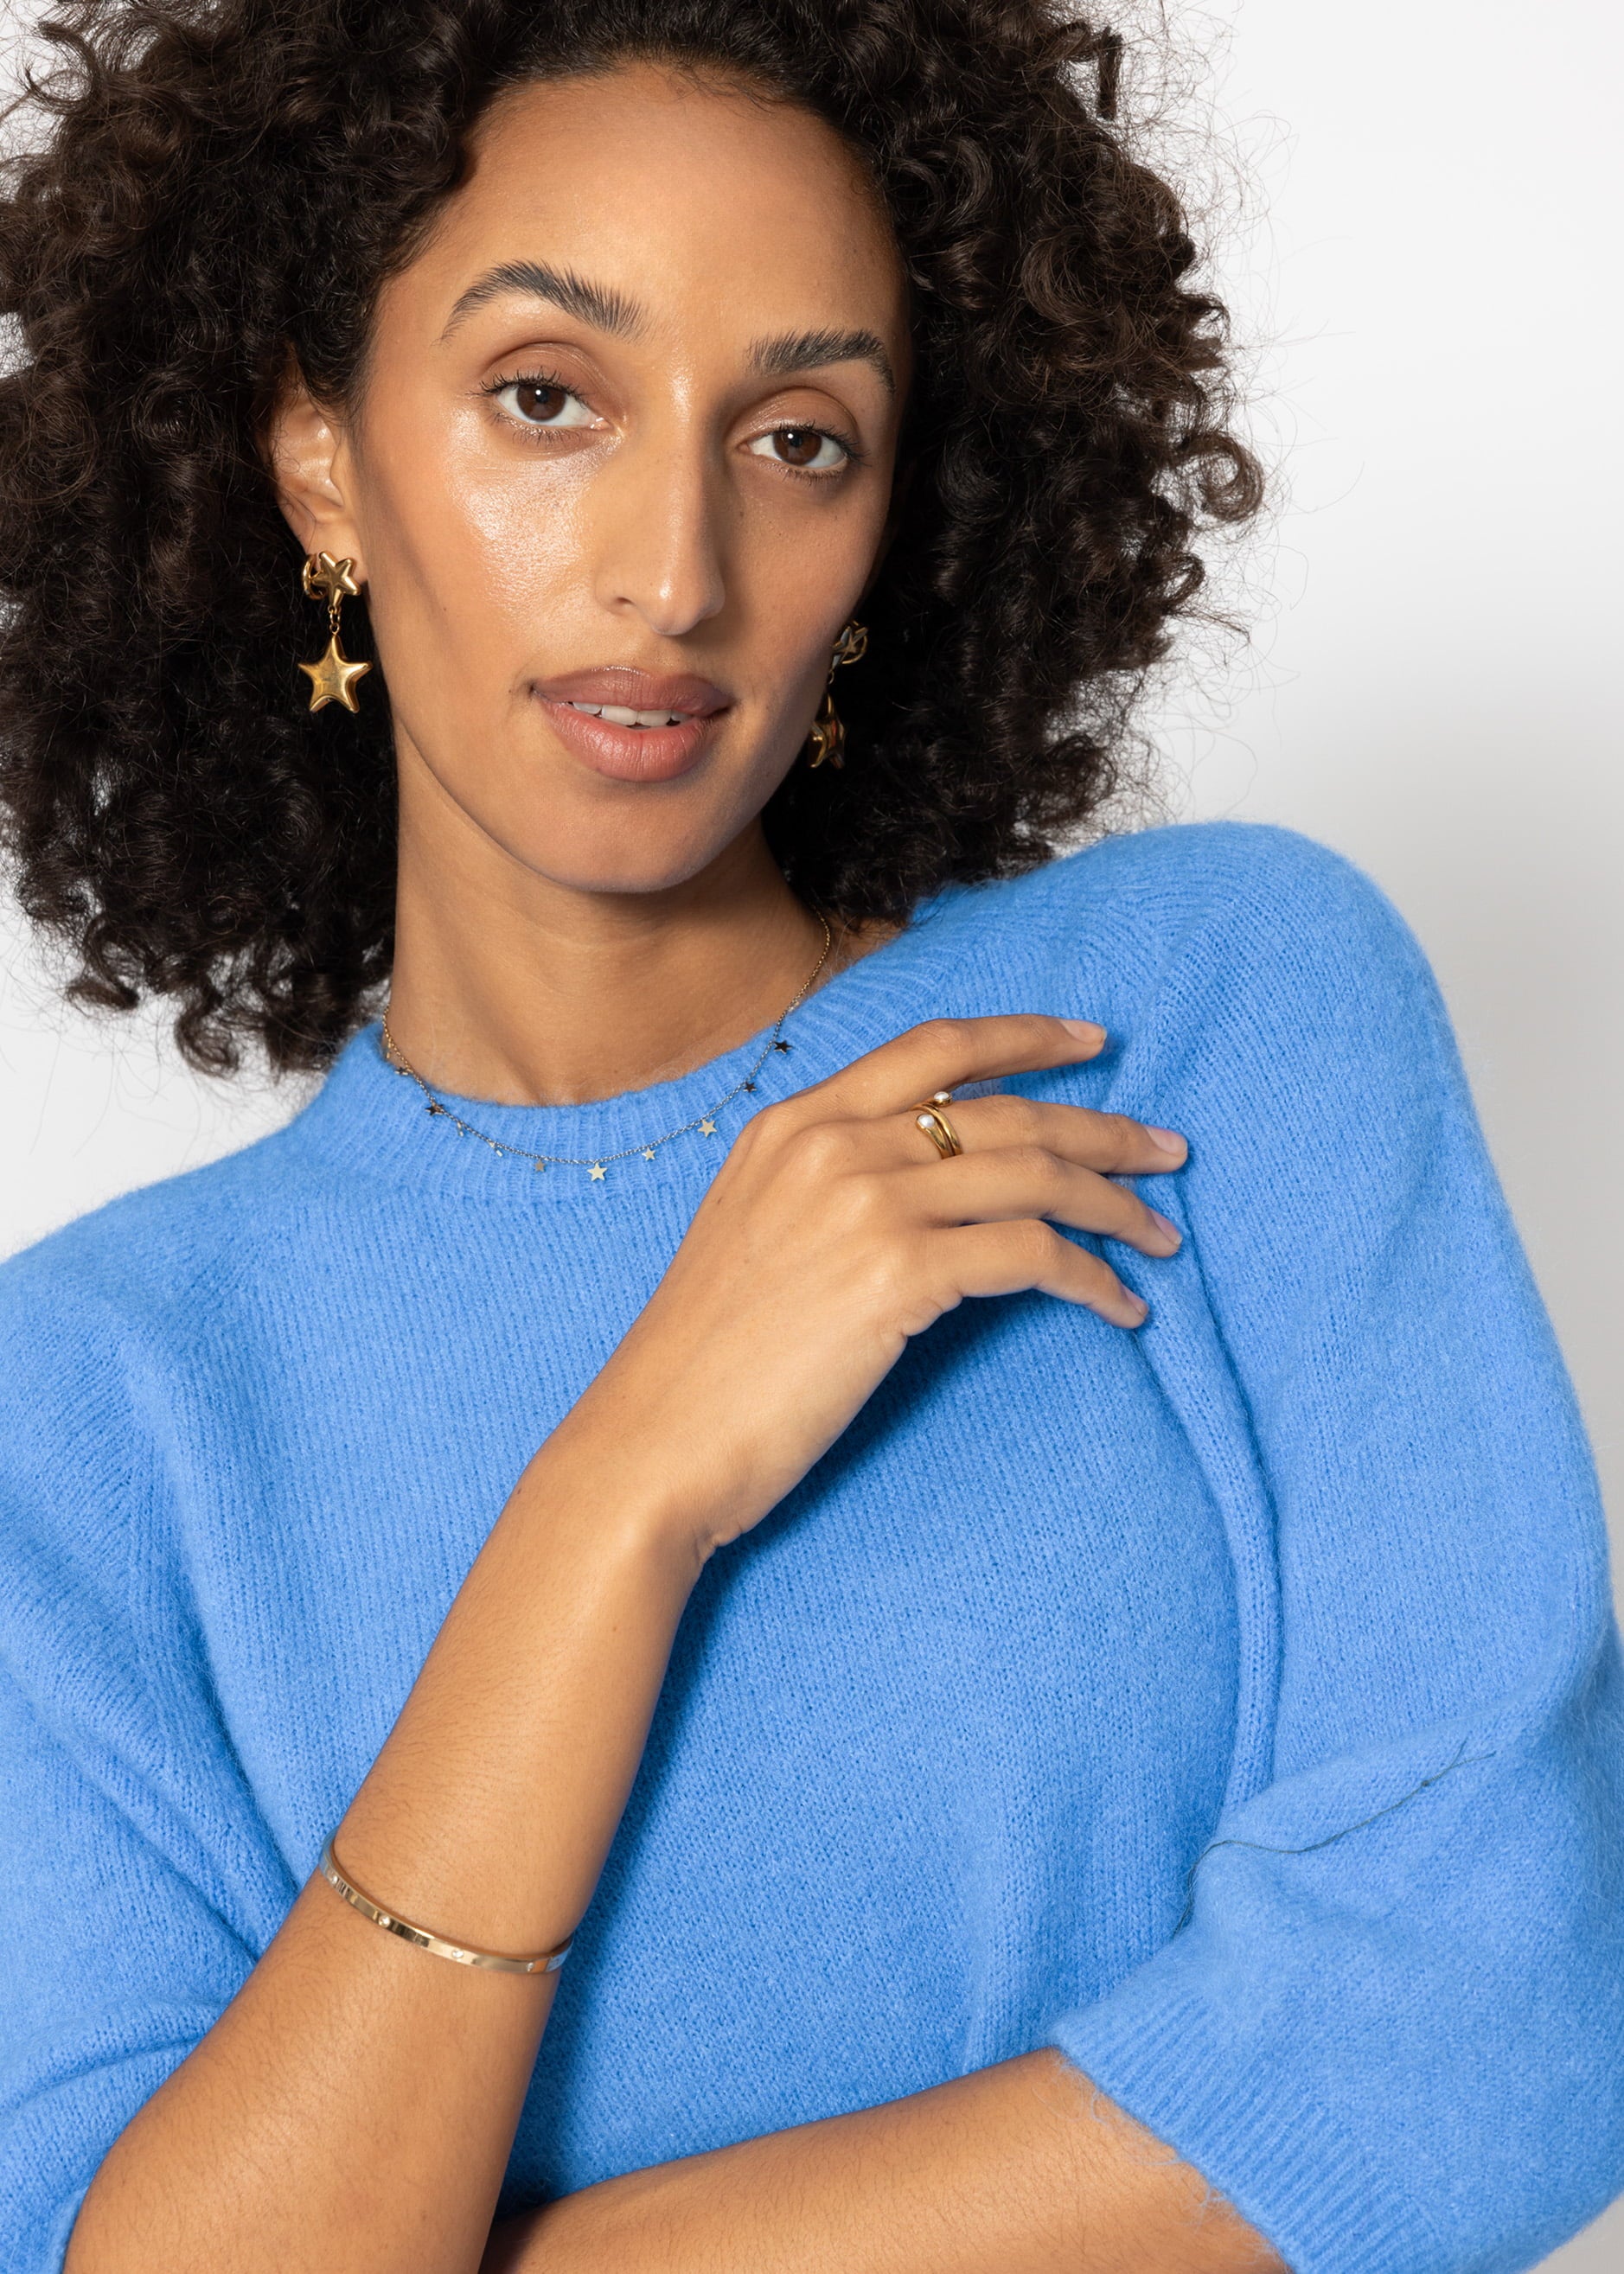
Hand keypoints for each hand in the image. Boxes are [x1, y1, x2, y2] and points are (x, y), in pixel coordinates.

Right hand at [556, 1015, 1187, 1559]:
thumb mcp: (754, 1230)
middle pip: (1004, 1109)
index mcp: (792, 1121)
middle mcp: (830, 1143)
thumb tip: (927, 1181)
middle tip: (1168, 1150)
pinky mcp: (896, 1275)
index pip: (934, 1047)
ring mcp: (864, 1203)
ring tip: (1160, 1235)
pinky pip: (1032, 1255)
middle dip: (1103, 1125)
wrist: (653, 1442)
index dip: (1025, 1036)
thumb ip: (828, 1182)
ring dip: (1114, 1203)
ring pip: (1033, 1172)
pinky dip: (1092, 1278)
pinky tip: (1122, 1308)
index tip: (1094, 1041)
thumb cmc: (705, 1361)